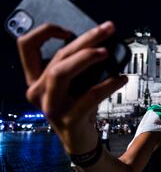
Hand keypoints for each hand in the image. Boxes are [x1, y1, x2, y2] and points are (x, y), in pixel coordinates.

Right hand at [17, 21, 127, 153]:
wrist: (81, 142)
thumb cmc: (79, 109)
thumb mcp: (74, 86)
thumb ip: (78, 67)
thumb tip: (102, 44)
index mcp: (37, 80)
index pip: (27, 47)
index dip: (45, 32)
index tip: (69, 30)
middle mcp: (38, 92)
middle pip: (57, 56)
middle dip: (85, 39)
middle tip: (108, 29)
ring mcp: (51, 106)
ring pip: (61, 72)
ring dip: (85, 58)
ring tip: (107, 53)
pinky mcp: (68, 119)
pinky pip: (89, 96)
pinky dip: (107, 84)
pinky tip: (121, 79)